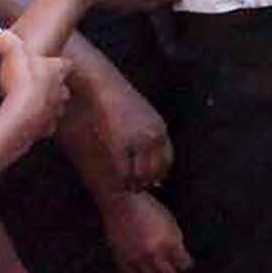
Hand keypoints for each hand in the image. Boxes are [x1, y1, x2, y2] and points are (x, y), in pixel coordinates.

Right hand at [0, 30, 69, 145]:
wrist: (18, 118)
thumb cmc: (19, 84)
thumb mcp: (11, 52)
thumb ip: (8, 41)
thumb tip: (2, 36)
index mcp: (56, 70)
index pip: (65, 64)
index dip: (56, 63)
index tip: (46, 62)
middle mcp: (60, 91)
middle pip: (62, 87)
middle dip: (52, 86)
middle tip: (35, 84)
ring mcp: (55, 111)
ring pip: (56, 107)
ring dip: (45, 105)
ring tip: (30, 104)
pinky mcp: (46, 129)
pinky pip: (44, 126)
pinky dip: (37, 124)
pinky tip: (24, 122)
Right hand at [83, 72, 171, 190]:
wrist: (103, 85)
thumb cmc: (119, 97)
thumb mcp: (143, 114)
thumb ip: (149, 131)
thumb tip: (151, 150)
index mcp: (159, 128)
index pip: (167, 159)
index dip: (161, 172)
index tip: (155, 180)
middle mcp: (152, 136)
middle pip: (155, 170)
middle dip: (148, 181)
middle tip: (140, 187)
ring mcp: (136, 141)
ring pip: (140, 174)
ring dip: (135, 183)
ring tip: (130, 187)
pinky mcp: (119, 144)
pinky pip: (124, 170)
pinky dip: (123, 179)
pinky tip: (120, 182)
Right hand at [100, 192, 191, 272]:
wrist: (122, 202)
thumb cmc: (146, 206)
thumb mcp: (169, 220)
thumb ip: (175, 239)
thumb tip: (179, 252)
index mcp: (170, 241)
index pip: (184, 264)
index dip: (184, 263)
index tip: (183, 263)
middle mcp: (155, 252)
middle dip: (170, 271)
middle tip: (168, 268)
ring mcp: (138, 257)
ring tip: (153, 270)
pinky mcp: (122, 259)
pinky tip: (137, 268)